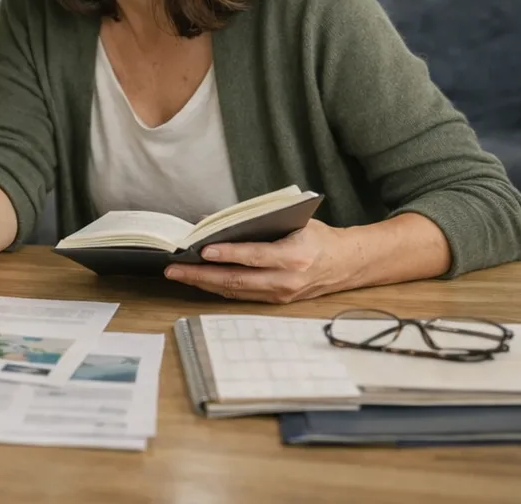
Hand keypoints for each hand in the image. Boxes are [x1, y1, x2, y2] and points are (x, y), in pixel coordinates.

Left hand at [163, 219, 353, 303]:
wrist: (346, 264)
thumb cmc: (318, 237)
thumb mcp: (294, 220)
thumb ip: (259, 221)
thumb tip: (218, 219)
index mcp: (294, 257)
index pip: (254, 256)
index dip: (227, 254)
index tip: (202, 249)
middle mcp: (286, 280)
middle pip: (237, 280)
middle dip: (201, 274)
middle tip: (174, 269)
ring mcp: (281, 295)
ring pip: (235, 291)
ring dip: (204, 283)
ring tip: (179, 275)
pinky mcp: (276, 301)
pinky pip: (242, 295)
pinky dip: (219, 287)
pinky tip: (201, 279)